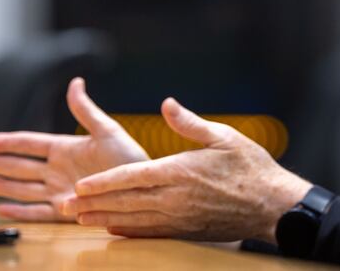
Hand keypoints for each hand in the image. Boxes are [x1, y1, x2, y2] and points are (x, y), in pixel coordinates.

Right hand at [0, 77, 149, 221]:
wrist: (143, 188)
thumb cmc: (130, 158)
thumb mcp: (108, 130)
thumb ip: (86, 110)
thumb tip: (75, 81)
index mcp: (66, 148)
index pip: (29, 143)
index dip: (7, 142)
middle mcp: (58, 170)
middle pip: (19, 166)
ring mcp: (60, 190)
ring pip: (22, 188)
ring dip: (0, 185)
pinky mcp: (65, 211)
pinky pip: (37, 213)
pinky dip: (19, 212)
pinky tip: (0, 209)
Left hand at [59, 97, 312, 242]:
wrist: (274, 206)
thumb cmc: (252, 167)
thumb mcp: (224, 136)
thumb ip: (190, 123)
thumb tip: (167, 105)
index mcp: (181, 171)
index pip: (132, 177)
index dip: (103, 182)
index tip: (80, 184)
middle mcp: (175, 198)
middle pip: (125, 202)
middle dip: (92, 204)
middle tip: (65, 205)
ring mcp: (179, 218)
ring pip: (133, 221)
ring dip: (103, 219)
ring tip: (79, 219)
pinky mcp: (186, 231)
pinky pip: (150, 234)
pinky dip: (127, 232)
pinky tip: (113, 230)